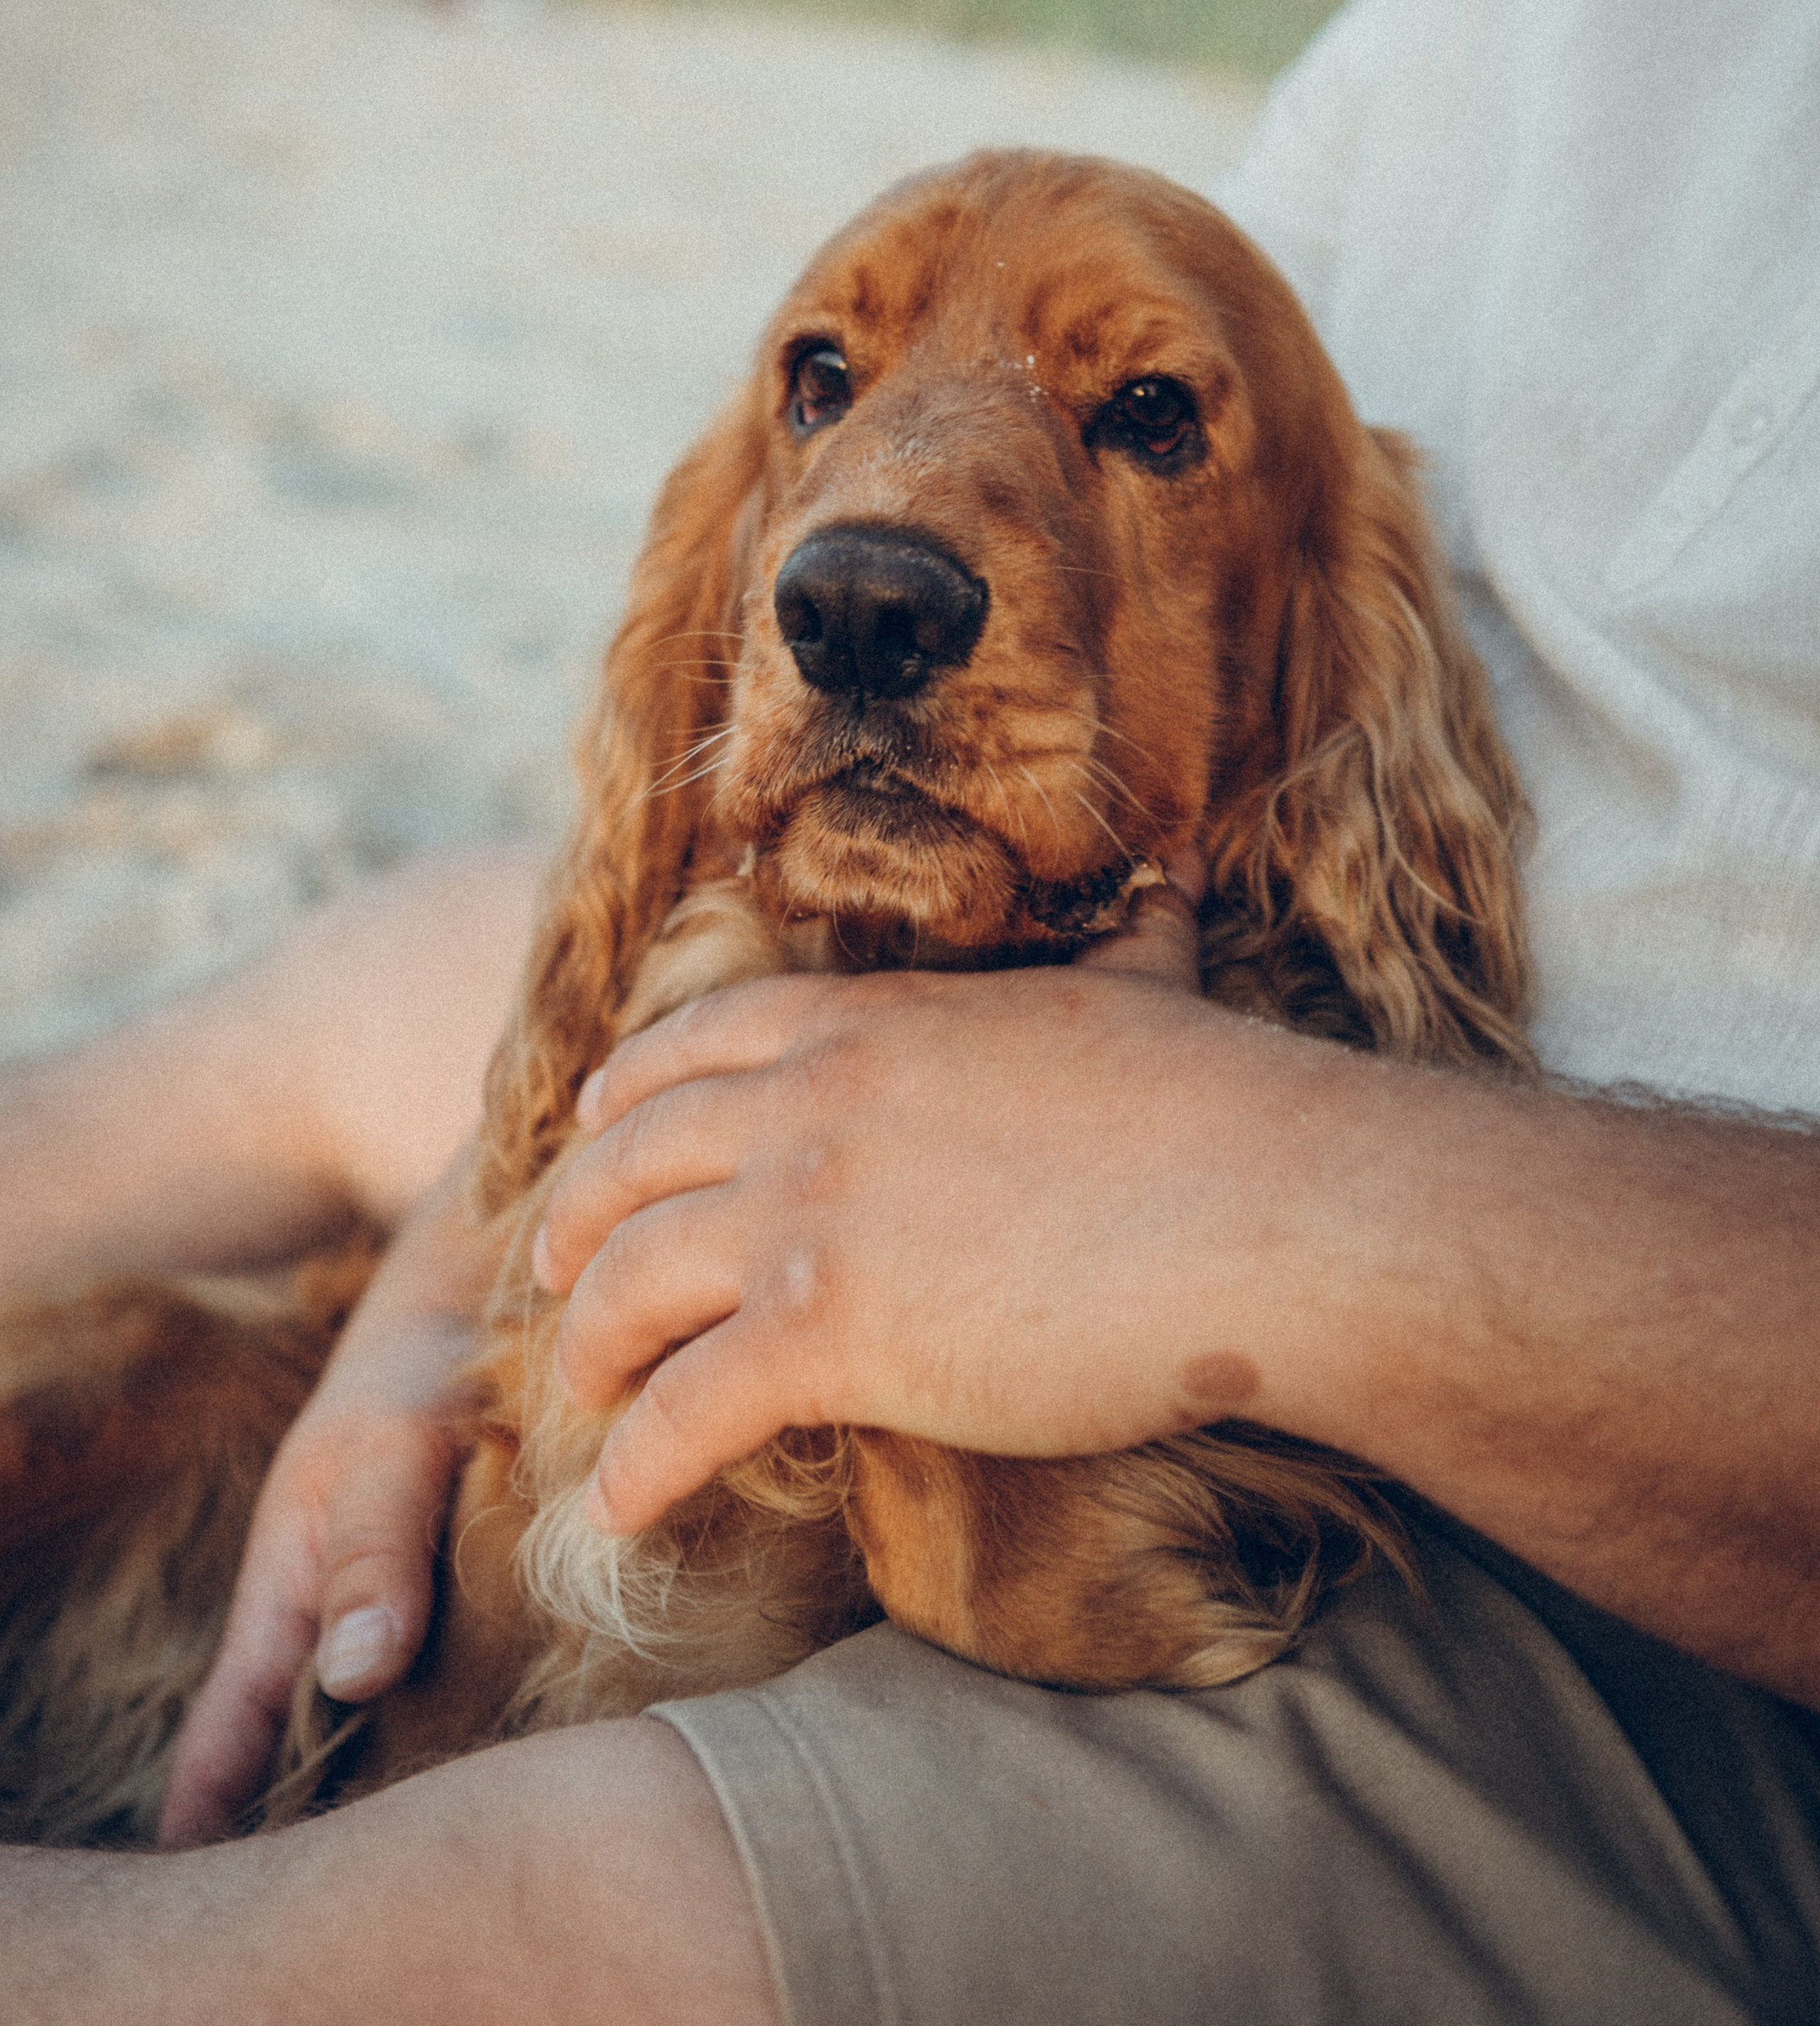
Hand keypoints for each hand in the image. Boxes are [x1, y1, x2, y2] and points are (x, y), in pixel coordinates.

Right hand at [158, 1156, 499, 1846]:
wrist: (493, 1283)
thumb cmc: (428, 1359)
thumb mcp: (393, 1449)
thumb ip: (376, 1556)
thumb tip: (353, 1681)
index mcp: (290, 1586)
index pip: (235, 1725)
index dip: (216, 1803)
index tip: (209, 1878)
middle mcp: (339, 1603)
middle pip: (308, 1734)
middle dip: (319, 1801)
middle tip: (352, 1872)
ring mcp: (402, 1593)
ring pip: (388, 1706)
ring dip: (407, 1755)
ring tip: (442, 1822)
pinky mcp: (473, 1579)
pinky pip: (459, 1664)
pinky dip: (477, 1700)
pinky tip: (521, 1737)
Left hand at [533, 872, 1299, 1536]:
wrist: (1270, 1205)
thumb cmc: (1223, 1103)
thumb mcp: (1143, 990)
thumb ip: (1123, 943)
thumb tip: (1174, 886)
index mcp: (865, 1024)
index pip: (691, 1047)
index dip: (622, 1095)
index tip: (591, 1131)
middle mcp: (807, 1106)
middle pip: (628, 1163)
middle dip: (573, 1225)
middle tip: (550, 1279)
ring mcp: (808, 1219)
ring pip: (628, 1286)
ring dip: (587, 1352)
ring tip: (581, 1400)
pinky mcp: (831, 1339)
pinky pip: (685, 1413)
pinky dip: (637, 1466)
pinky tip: (622, 1506)